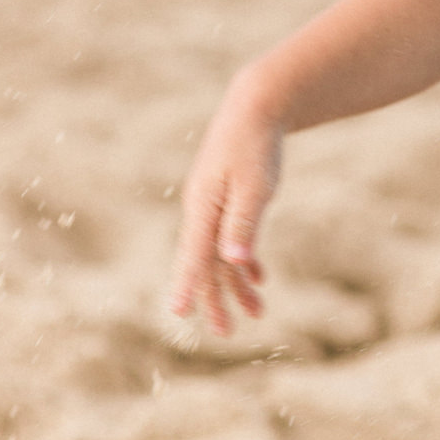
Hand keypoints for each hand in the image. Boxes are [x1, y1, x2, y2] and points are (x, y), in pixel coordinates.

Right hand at [169, 75, 283, 336]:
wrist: (256, 107)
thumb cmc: (256, 145)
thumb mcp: (255, 185)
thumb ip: (243, 223)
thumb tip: (234, 261)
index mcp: (203, 207)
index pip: (192, 255)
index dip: (187, 285)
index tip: (180, 314)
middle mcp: (202, 211)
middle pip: (204, 262)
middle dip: (215, 298)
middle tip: (227, 332)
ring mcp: (213, 207)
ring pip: (220, 254)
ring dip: (236, 284)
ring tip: (257, 313)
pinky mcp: (227, 201)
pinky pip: (230, 239)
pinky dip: (244, 260)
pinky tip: (259, 277)